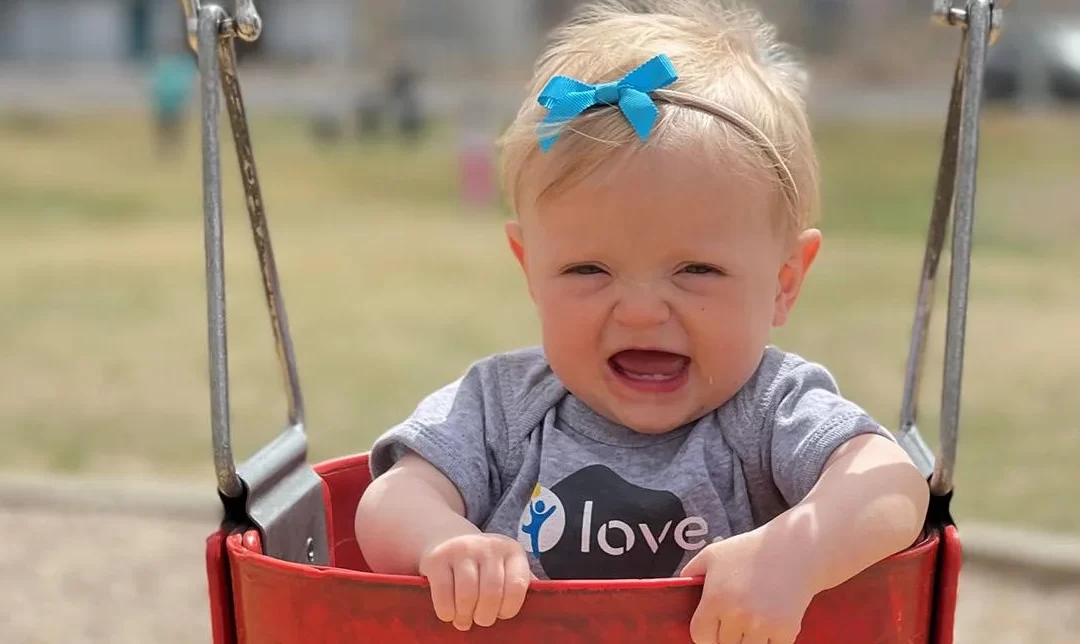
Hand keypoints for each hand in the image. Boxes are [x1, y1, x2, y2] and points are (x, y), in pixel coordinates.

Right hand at [418, 533, 531, 630]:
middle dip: (485, 616)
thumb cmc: (484, 566)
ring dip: (465, 616)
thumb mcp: (506, 568)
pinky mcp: (438, 558)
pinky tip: (450, 613)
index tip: (501, 614)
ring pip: (467, 595)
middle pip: (491, 593)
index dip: (509, 609)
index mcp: (512, 551)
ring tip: (464, 619)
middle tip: (481, 620)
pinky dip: (447, 612)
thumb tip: (541, 608)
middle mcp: (489, 546)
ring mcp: (462, 549)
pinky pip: (444, 595)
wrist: (448, 539)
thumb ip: (520, 585)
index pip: (518, 586)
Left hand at [680, 531, 816, 643]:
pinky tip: (769, 628)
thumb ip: (691, 572)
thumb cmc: (750, 550)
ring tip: (751, 626)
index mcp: (716, 599)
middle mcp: (737, 616)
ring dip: (748, 642)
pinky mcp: (785, 632)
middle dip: (727, 638)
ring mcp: (762, 626)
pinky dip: (769, 643)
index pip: (700, 636)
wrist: (794, 550)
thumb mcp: (713, 554)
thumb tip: (679, 588)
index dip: (705, 635)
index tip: (713, 629)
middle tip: (735, 624)